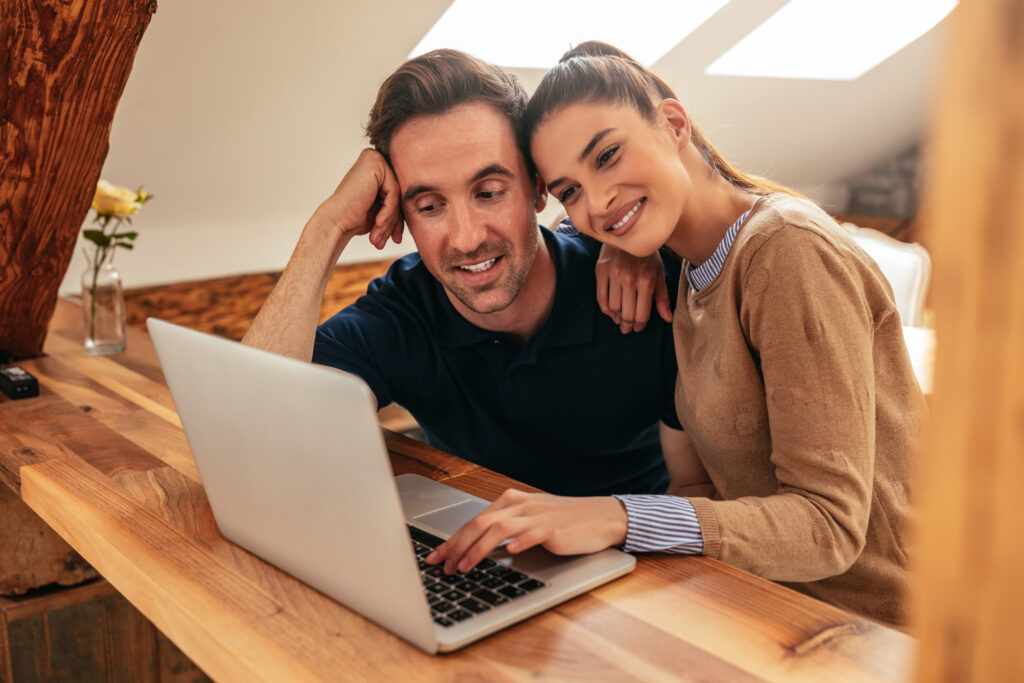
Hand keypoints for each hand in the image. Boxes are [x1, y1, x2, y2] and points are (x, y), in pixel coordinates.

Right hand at [311, 148, 404, 250]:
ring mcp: (375, 159)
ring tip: (379, 236)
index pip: (398, 193)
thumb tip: (423, 203)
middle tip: (393, 240)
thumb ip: (398, 202)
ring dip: (391, 220)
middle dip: (396, 221)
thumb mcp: (383, 209)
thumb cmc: (355, 218)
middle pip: (399, 193)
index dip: (398, 217)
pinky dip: (388, 212)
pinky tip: (377, 223)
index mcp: (376, 166)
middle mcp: (375, 157)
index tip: (396, 237)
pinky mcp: (376, 165)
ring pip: (398, 195)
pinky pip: (394, 193)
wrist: (336, 222)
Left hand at [425, 490, 627, 573]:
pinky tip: (510, 552)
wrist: (601, 516)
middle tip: (443, 566)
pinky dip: (520, 541)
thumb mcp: (529, 520)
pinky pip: (533, 532)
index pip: (474, 520)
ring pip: (498, 528)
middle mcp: (520, 505)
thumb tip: (474, 548)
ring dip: (478, 549)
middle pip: (480, 523)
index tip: (435, 556)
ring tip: (464, 567)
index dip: (451, 539)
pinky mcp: (554, 527)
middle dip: (457, 546)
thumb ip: (505, 528)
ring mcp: (536, 515)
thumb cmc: (565, 521)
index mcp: (511, 501)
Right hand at [595, 244, 671, 332]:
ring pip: (613, 307)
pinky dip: (605, 308)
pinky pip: (601, 297)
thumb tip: (668, 319)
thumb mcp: (658, 274)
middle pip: (627, 314)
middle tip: (627, 328)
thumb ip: (661, 298)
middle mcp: (629, 278)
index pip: (642, 314)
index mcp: (647, 280)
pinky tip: (611, 311)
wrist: (629, 232)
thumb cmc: (646, 256)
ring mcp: (614, 274)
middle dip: (628, 325)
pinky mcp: (601, 270)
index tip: (638, 328)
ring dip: (616, 317)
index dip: (640, 325)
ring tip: (619, 319)